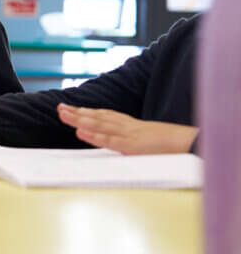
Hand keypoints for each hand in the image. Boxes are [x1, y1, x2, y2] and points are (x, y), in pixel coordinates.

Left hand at [57, 104, 197, 153]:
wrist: (194, 144)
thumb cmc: (175, 146)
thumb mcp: (151, 143)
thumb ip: (136, 142)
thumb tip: (124, 145)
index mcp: (133, 126)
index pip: (106, 116)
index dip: (88, 112)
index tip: (71, 108)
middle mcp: (129, 127)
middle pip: (99, 117)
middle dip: (78, 112)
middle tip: (59, 107)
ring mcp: (130, 135)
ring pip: (100, 124)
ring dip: (79, 119)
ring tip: (62, 114)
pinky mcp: (133, 146)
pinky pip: (110, 140)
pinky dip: (94, 135)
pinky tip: (79, 132)